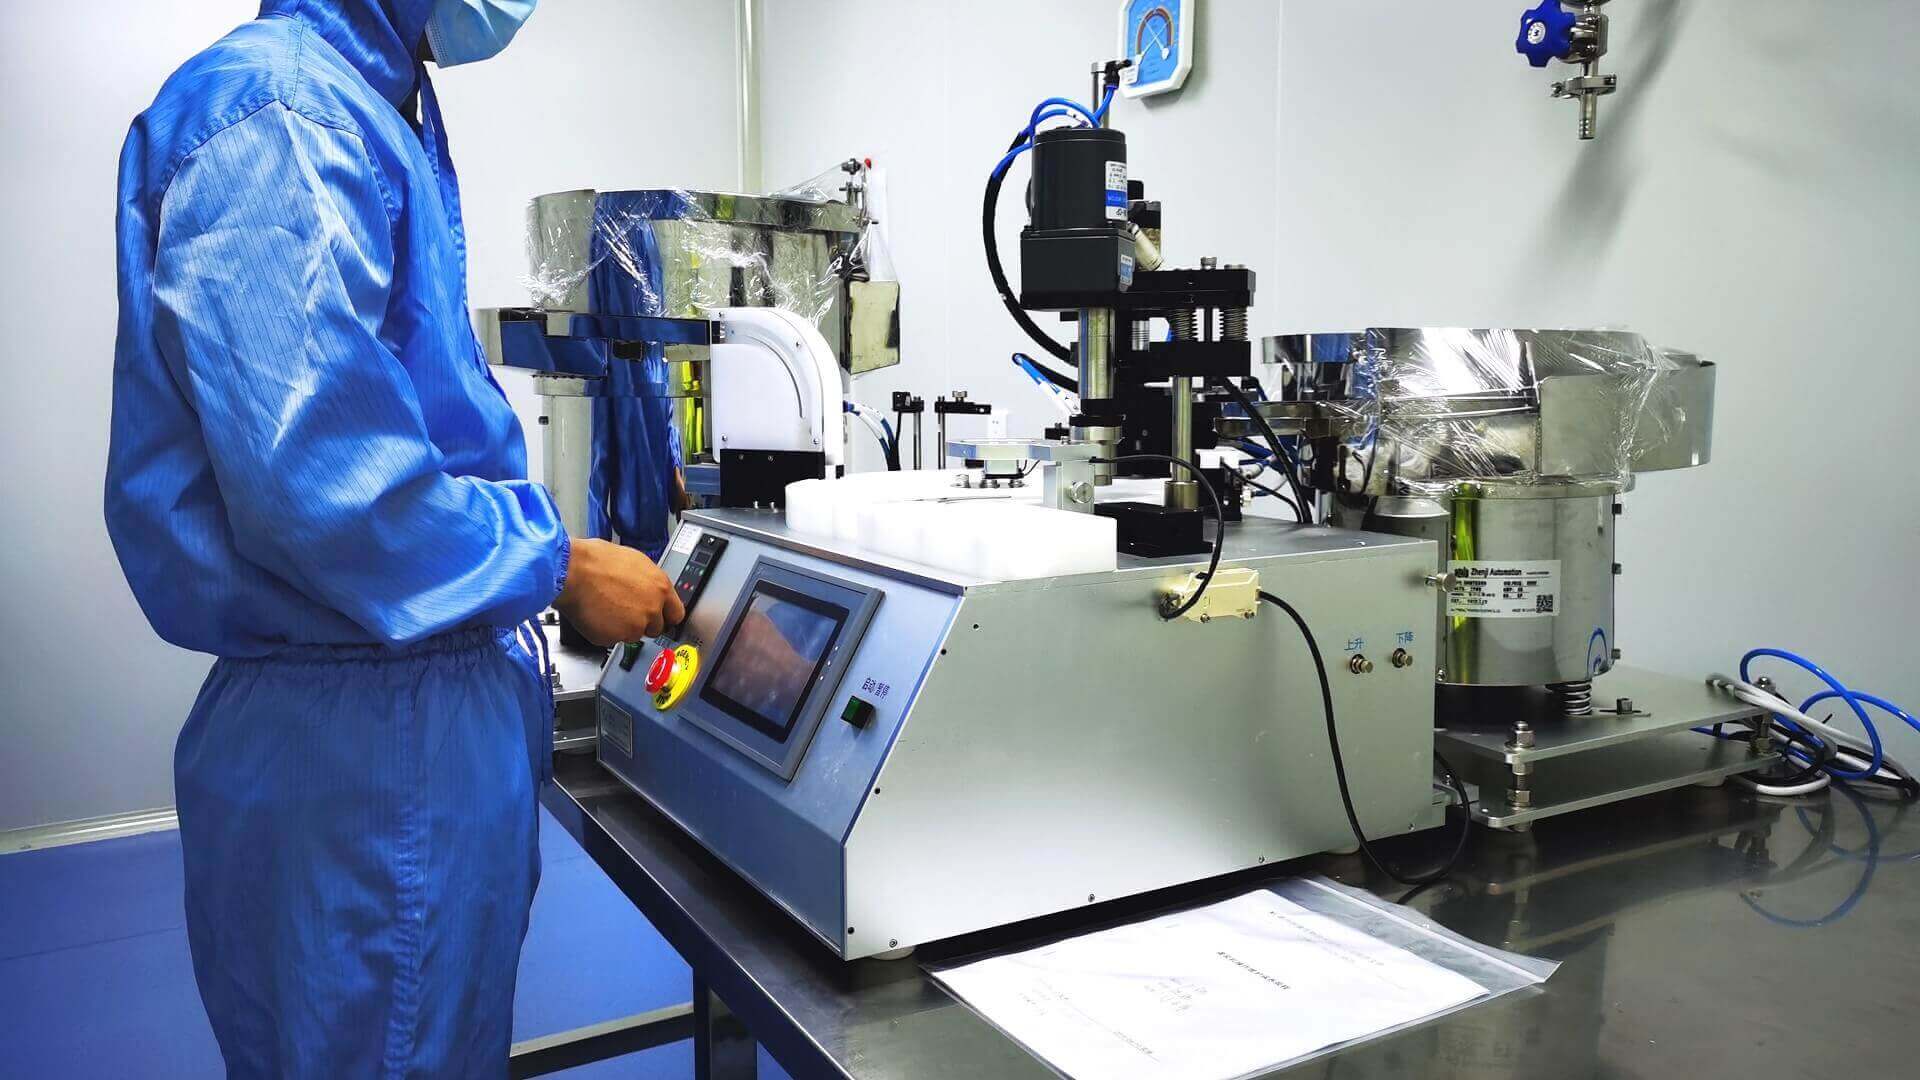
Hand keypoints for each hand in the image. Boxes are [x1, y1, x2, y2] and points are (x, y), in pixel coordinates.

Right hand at [554, 538, 684, 644]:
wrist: (572, 571)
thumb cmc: (596, 560)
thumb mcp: (635, 562)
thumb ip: (648, 582)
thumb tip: (650, 589)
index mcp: (660, 587)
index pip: (677, 614)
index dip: (666, 616)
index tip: (662, 618)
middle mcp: (651, 609)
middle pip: (656, 628)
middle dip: (643, 622)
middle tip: (625, 611)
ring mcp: (634, 626)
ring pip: (633, 634)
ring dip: (622, 627)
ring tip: (606, 608)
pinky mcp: (614, 637)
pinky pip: (612, 639)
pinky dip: (605, 632)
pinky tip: (596, 615)